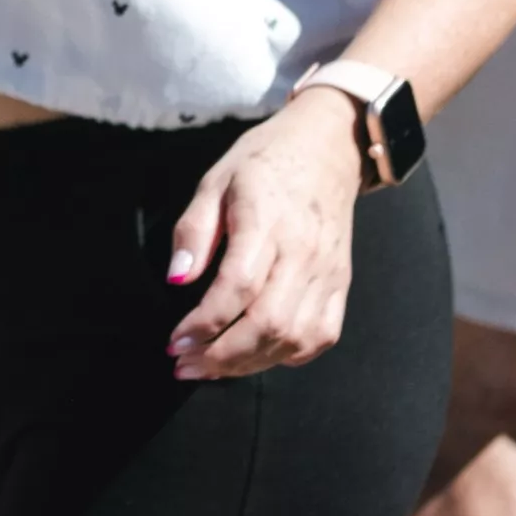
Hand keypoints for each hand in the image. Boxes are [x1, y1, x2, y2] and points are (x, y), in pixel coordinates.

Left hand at [167, 98, 366, 376]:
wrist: (328, 149)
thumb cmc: (265, 162)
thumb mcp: (215, 181)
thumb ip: (194, 231)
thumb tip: (176, 280)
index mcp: (267, 221)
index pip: (238, 288)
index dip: (204, 324)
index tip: (174, 343)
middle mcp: (303, 252)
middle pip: (267, 323)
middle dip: (221, 357)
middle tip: (186, 365)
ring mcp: (327, 272)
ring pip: (294, 338)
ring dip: (250, 365)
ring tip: (214, 366)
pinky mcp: (340, 284)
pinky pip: (320, 336)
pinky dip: (288, 356)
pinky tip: (258, 354)